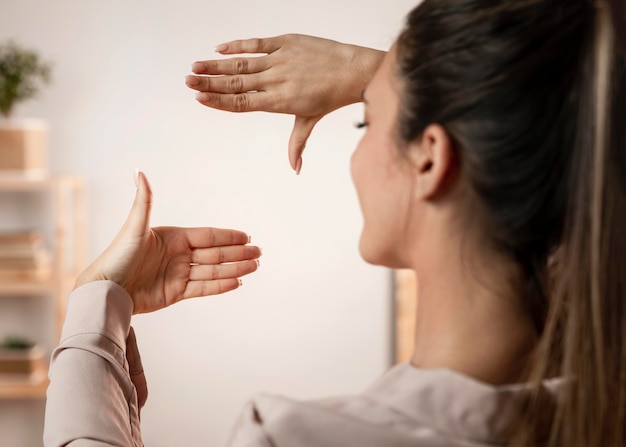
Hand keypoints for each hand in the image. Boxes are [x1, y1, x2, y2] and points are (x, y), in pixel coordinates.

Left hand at [74, 171, 261, 313]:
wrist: (106, 290)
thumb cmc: (116, 257)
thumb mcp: (133, 227)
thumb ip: (144, 201)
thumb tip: (140, 171)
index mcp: (173, 238)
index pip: (208, 237)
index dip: (228, 237)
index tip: (246, 236)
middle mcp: (178, 255)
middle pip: (215, 254)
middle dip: (238, 253)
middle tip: (259, 253)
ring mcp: (178, 274)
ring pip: (214, 270)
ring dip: (235, 268)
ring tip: (254, 267)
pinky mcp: (176, 293)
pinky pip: (204, 288)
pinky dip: (221, 285)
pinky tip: (237, 282)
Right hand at [186, 34, 384, 172]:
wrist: (353, 71)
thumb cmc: (331, 97)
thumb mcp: (310, 121)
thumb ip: (297, 144)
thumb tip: (295, 169)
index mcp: (279, 102)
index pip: (242, 103)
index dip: (219, 101)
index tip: (199, 98)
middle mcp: (276, 81)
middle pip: (236, 83)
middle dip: (210, 82)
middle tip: (188, 80)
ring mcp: (280, 60)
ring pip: (242, 63)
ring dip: (217, 64)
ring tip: (196, 66)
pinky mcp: (286, 42)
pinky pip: (256, 43)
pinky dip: (238, 45)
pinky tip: (220, 48)